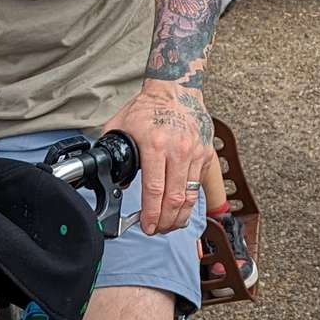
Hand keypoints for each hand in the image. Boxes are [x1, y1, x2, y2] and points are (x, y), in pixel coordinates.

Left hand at [101, 80, 213, 233]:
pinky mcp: (205, 155)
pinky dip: (189, 203)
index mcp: (155, 144)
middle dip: (164, 221)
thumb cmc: (147, 108)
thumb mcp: (121, 127)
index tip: (146, 226)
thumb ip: (113, 154)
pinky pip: (197, 186)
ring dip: (179, 217)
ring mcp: (195, 153)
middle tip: (155, 230)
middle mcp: (179, 150)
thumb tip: (117, 183)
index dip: (150, 214)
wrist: (176, 89)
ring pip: (190, 197)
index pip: (154, 189)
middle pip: (175, 199)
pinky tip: (180, 210)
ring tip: (168, 226)